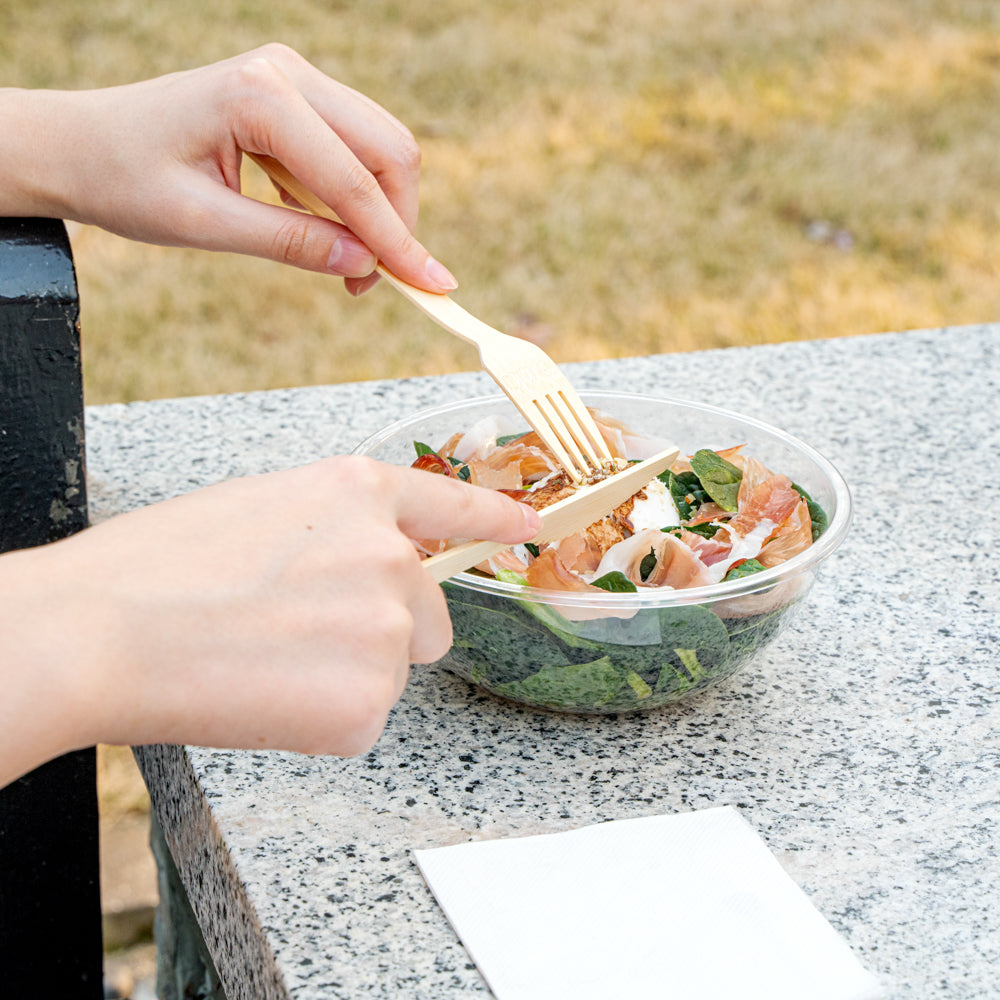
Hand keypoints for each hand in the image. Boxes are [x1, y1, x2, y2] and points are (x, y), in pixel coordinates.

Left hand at [0, 44, 456, 295]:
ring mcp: (293, 78)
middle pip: (387, 150)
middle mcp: (286, 74)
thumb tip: (364, 266)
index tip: (434, 288)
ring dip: (380, 210)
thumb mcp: (203, 225)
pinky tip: (326, 228)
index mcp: (259, 97)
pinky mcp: (294, 95)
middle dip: (397, 222)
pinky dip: (355, 195)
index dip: (398, 242)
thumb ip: (289, 242)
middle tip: (377, 284)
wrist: (81, 144)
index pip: (353, 181)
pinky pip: (352, 146)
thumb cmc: (126, 179)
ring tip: (348, 264)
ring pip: (379, 146)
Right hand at [0, 457, 540, 785]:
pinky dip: (318, 723)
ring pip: (388, 672)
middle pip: (426, 618)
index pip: (449, 503)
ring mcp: (386, 628)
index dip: (493, 516)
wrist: (100, 632)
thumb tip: (367, 563)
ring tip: (261, 662)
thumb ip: (334, 529)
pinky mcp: (367, 702)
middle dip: (382, 634)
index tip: (529, 527)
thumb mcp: (260, 509)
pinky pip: (360, 721)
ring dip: (341, 678)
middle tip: (297, 638)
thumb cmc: (157, 568)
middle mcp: (390, 554)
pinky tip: (262, 699)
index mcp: (357, 492)